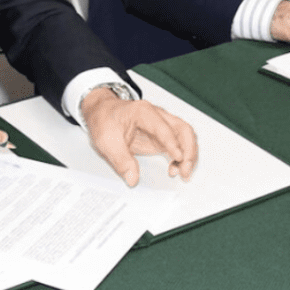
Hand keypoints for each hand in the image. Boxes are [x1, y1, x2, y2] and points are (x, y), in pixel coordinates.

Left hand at [81, 87, 197, 187]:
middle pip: (182, 129)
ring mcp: (160, 125)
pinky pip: (178, 144)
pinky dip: (181, 156)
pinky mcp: (160, 135)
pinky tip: (175, 168)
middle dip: (189, 150)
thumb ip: (120, 160)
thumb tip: (133, 178)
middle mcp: (156, 116)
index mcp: (143, 112)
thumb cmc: (104, 120)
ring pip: (184, 136)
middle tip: (185, 169)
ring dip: (188, 154)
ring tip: (183, 172)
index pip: (163, 127)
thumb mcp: (106, 140)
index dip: (172, 143)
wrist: (101, 111)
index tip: (178, 158)